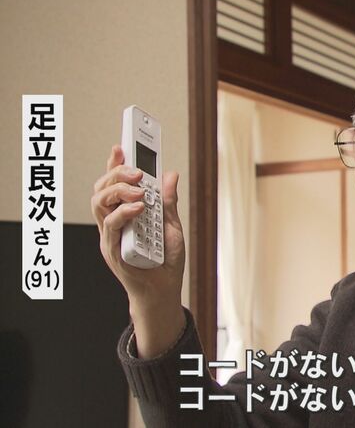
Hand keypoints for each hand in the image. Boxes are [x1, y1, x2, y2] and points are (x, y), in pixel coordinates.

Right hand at [91, 145, 185, 356]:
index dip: (114, 164)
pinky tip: (139, 208)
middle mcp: (114, 223)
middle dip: (116, 173)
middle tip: (138, 170)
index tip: (122, 145)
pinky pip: (111, 228)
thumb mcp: (172, 226)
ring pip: (100, 204)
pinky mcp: (113, 251)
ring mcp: (111, 237)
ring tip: (139, 189)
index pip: (114, 184)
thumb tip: (170, 175)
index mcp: (126, 214)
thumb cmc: (165, 262)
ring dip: (118, 191)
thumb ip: (168, 202)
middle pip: (102, 190)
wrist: (165, 291)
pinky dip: (124, 214)